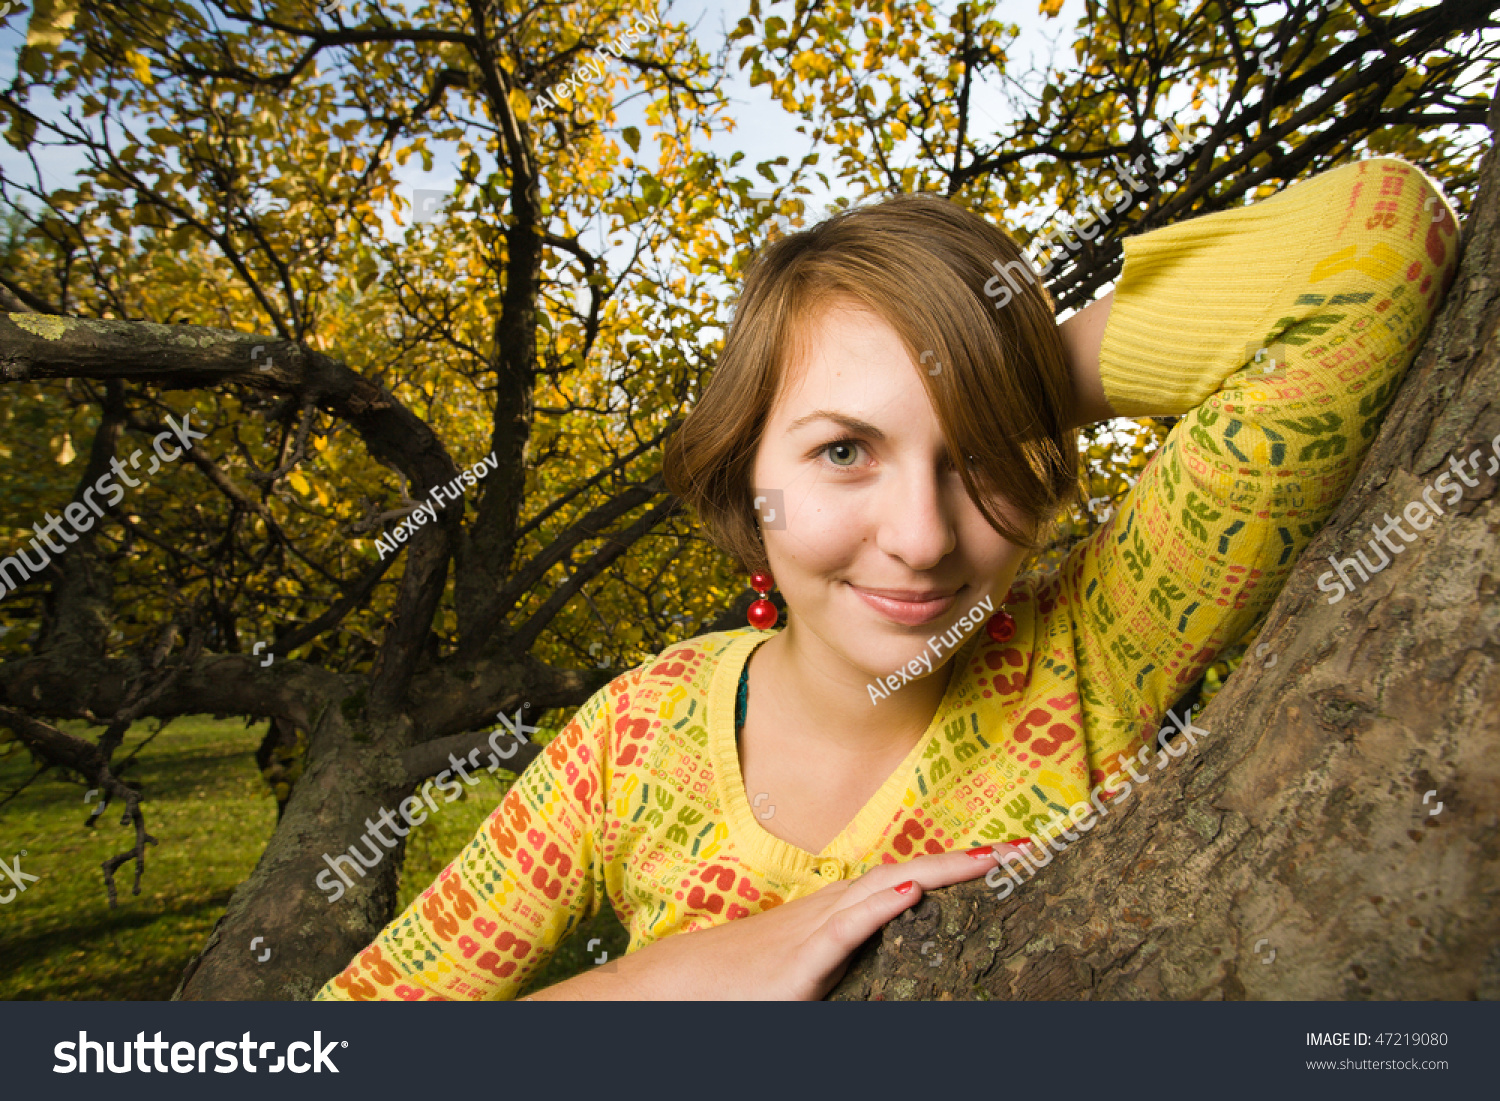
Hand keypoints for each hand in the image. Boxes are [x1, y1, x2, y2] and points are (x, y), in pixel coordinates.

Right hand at [527, 842, 1027, 1000]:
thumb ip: (847, 958)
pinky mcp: (798, 962)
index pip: (908, 880)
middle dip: (968, 861)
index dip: (958, 866)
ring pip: (886, 889)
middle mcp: (833, 912)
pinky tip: (913, 891)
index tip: (1009, 856)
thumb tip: (896, 943)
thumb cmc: (738, 984)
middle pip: (910, 874)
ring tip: (991, 858)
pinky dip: (880, 907)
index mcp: (839, 915)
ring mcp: (815, 932)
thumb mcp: (804, 970)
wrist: (674, 991)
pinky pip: (845, 929)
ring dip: (941, 871)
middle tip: (1027, 847)